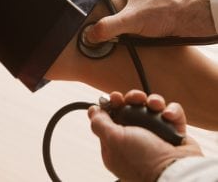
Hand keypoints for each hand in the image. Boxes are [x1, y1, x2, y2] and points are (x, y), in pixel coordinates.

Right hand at [86, 0, 214, 42]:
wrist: (196, 16)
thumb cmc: (168, 9)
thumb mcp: (131, 19)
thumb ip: (108, 27)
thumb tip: (90, 34)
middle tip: (107, 5)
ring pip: (137, 1)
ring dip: (129, 9)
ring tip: (120, 21)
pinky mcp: (164, 10)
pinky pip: (147, 12)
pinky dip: (140, 19)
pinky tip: (138, 30)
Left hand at [88, 90, 202, 181]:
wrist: (177, 171)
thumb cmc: (144, 160)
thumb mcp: (114, 139)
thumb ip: (100, 123)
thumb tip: (92, 110)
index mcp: (117, 143)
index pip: (110, 118)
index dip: (111, 105)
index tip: (114, 98)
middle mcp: (135, 138)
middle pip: (130, 109)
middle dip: (132, 98)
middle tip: (134, 97)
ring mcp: (154, 134)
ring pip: (150, 107)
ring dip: (153, 101)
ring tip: (154, 105)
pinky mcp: (172, 131)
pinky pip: (170, 113)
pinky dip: (171, 111)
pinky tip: (167, 115)